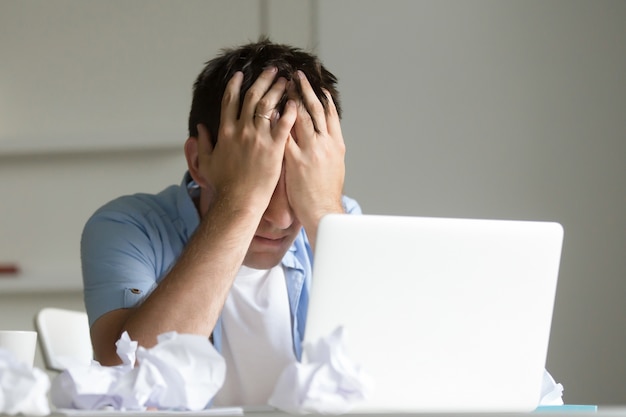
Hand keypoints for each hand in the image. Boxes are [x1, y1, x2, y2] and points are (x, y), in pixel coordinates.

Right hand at [195, 68, 297, 210]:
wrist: (238, 201)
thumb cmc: (223, 186)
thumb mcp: (207, 162)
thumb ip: (203, 143)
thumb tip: (199, 128)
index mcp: (225, 131)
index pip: (230, 100)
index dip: (235, 85)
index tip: (241, 75)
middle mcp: (242, 130)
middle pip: (253, 97)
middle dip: (263, 80)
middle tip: (272, 70)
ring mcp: (258, 138)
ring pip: (269, 105)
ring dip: (277, 90)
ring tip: (286, 80)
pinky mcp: (274, 148)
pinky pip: (284, 124)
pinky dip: (290, 111)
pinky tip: (295, 102)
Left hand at [284, 71, 345, 242]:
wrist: (323, 211)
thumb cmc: (327, 194)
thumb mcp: (336, 167)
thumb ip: (329, 148)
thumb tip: (325, 136)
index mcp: (336, 144)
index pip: (330, 114)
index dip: (323, 97)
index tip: (317, 84)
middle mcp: (325, 143)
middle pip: (315, 110)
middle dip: (306, 91)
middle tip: (297, 76)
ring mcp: (310, 150)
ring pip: (300, 117)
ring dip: (291, 99)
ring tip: (283, 85)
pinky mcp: (294, 159)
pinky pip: (284, 135)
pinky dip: (278, 121)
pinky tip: (271, 109)